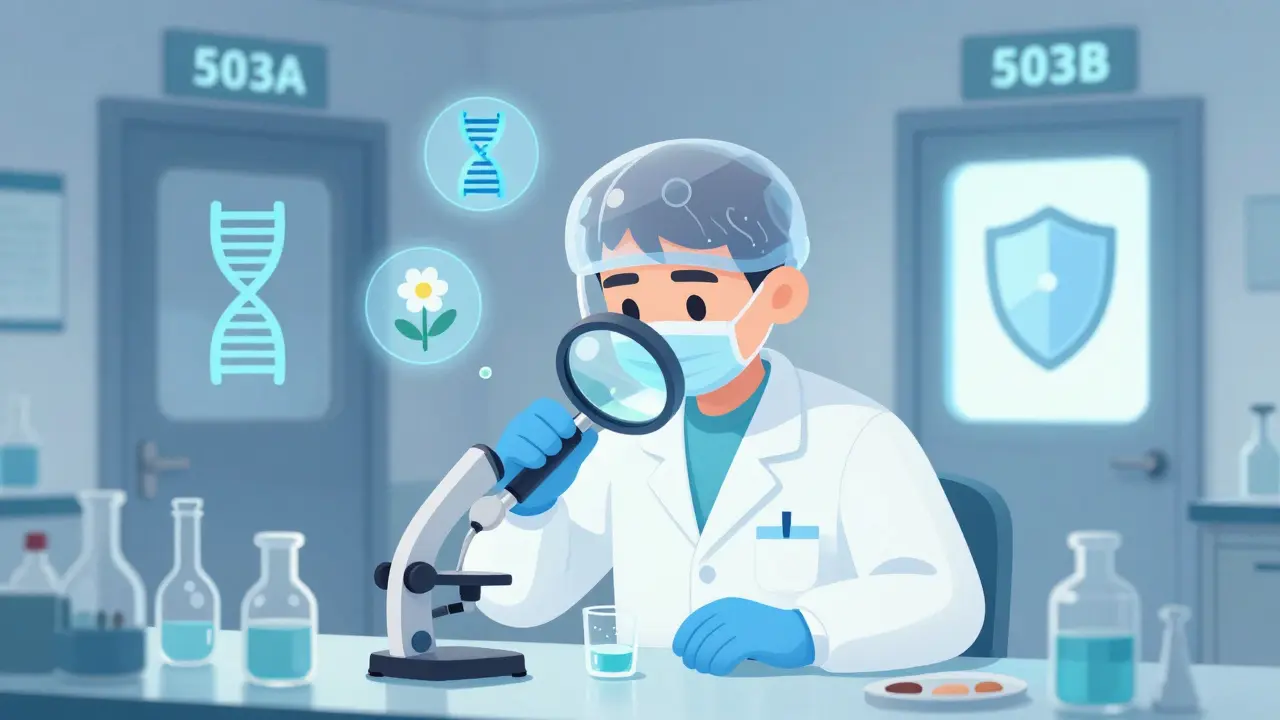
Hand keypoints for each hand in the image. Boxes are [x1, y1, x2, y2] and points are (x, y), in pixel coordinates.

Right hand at [494, 398, 597, 515]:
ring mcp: (511, 436)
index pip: (546, 406)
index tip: (568, 434)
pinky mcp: (504, 451)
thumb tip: (591, 432)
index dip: (559, 418)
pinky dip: (531, 457)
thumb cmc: (551, 475)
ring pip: (526, 429)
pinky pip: (517, 446)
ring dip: (542, 447)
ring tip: (544, 461)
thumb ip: (582, 446)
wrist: (535, 498)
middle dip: (552, 435)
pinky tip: (535, 465)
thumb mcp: (571, 461)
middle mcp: (524, 423)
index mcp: (541, 421)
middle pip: (535, 415)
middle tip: (555, 452)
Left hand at [672, 598, 814, 675]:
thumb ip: (719, 625)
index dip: (683, 638)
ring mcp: (740, 626)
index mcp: (725, 605)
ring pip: (708, 650)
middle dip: (692, 654)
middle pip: (698, 637)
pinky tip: (720, 669)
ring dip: (704, 663)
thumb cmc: (766, 628)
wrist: (797, 631)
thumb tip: (694, 643)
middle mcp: (730, 612)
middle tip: (694, 664)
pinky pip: (723, 658)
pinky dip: (718, 667)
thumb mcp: (739, 617)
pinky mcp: (750, 641)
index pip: (693, 621)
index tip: (680, 651)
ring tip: (707, 668)